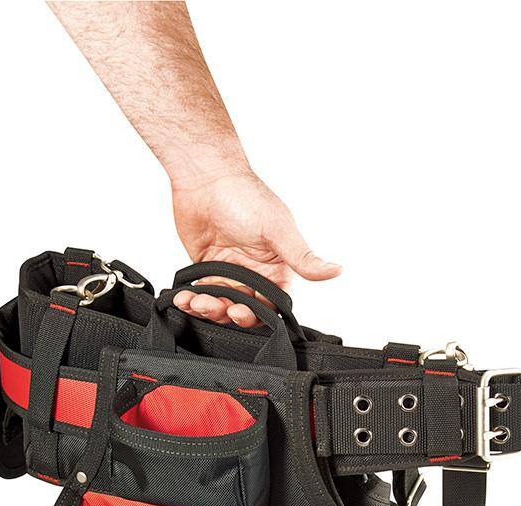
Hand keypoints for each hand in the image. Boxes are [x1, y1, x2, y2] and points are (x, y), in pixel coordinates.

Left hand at [171, 170, 340, 325]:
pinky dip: (191, 300)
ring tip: (197, 300)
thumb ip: (302, 257)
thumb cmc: (244, 196)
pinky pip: (201, 293)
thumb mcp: (278, 230)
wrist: (205, 177)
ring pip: (221, 305)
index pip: (273, 302)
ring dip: (209, 309)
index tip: (243, 311)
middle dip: (230, 313)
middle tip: (220, 307)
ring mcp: (228, 271)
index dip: (259, 314)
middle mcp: (254, 272)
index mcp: (276, 265)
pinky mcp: (205, 269)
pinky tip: (184, 297)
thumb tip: (335, 271)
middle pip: (245, 309)